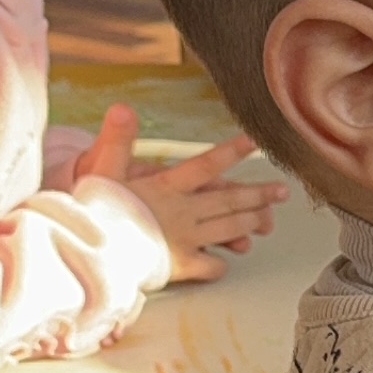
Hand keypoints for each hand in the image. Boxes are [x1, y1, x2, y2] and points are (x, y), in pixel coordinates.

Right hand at [73, 103, 287, 283]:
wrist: (88, 253)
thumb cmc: (94, 211)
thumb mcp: (103, 169)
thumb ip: (117, 140)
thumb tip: (121, 106)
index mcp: (167, 187)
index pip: (206, 164)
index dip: (232, 151)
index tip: (256, 141)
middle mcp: (183, 212)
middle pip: (229, 200)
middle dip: (258, 194)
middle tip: (283, 191)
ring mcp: (185, 240)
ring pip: (228, 229)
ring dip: (250, 223)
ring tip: (267, 220)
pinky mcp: (180, 266)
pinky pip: (210, 267)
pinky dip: (220, 264)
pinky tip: (226, 261)